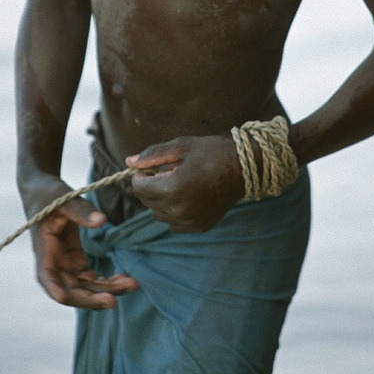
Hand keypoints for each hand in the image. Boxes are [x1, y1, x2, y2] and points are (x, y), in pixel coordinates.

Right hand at [31, 189, 138, 308]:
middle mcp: (53, 263)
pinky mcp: (76, 262)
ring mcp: (65, 265)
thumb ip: (80, 210)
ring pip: (84, 287)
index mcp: (43, 248)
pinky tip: (125, 280)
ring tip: (131, 284)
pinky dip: (107, 282)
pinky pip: (91, 278)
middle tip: (113, 301)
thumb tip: (102, 221)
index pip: (46, 275)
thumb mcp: (62, 198)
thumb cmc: (48, 194)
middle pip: (69, 289)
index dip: (53, 288)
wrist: (43, 192)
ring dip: (105, 290)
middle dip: (90, 298)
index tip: (63, 299)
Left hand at [126, 134, 243, 232]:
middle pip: (147, 202)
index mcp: (172, 188)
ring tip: (178, 182)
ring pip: (159, 214)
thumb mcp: (180, 147)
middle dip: (151, 186)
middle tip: (167, 171)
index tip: (149, 168)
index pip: (139, 188)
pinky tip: (187, 195)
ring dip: (161, 200)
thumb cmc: (212, 152)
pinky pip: (174, 223)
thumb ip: (152, 155)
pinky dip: (174, 211)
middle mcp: (179, 210)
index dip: (140, 176)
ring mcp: (190, 221)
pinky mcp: (199, 227)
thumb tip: (129, 162)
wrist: (244, 168)